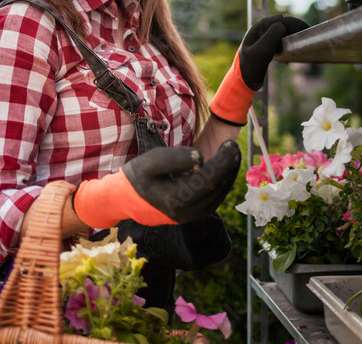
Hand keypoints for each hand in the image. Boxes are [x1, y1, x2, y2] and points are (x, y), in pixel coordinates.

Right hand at [123, 141, 240, 222]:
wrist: (126, 199)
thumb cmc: (138, 177)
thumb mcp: (151, 161)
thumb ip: (176, 158)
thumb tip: (202, 158)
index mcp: (176, 198)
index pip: (209, 179)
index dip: (224, 161)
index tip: (231, 144)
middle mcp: (186, 212)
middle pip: (217, 188)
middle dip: (230, 166)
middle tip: (235, 147)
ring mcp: (190, 216)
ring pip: (218, 196)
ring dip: (228, 175)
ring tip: (233, 156)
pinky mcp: (192, 215)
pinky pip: (213, 199)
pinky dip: (222, 184)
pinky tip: (224, 170)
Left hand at [209, 14, 307, 124]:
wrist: (242, 81)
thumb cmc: (250, 68)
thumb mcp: (260, 54)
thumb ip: (270, 38)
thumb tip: (282, 26)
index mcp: (258, 27)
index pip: (281, 20)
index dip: (295, 25)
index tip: (306, 32)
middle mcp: (261, 27)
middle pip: (284, 22)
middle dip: (296, 29)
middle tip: (307, 38)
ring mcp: (264, 34)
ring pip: (285, 29)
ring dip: (294, 35)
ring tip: (300, 45)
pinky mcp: (268, 42)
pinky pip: (282, 37)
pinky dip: (289, 42)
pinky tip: (291, 54)